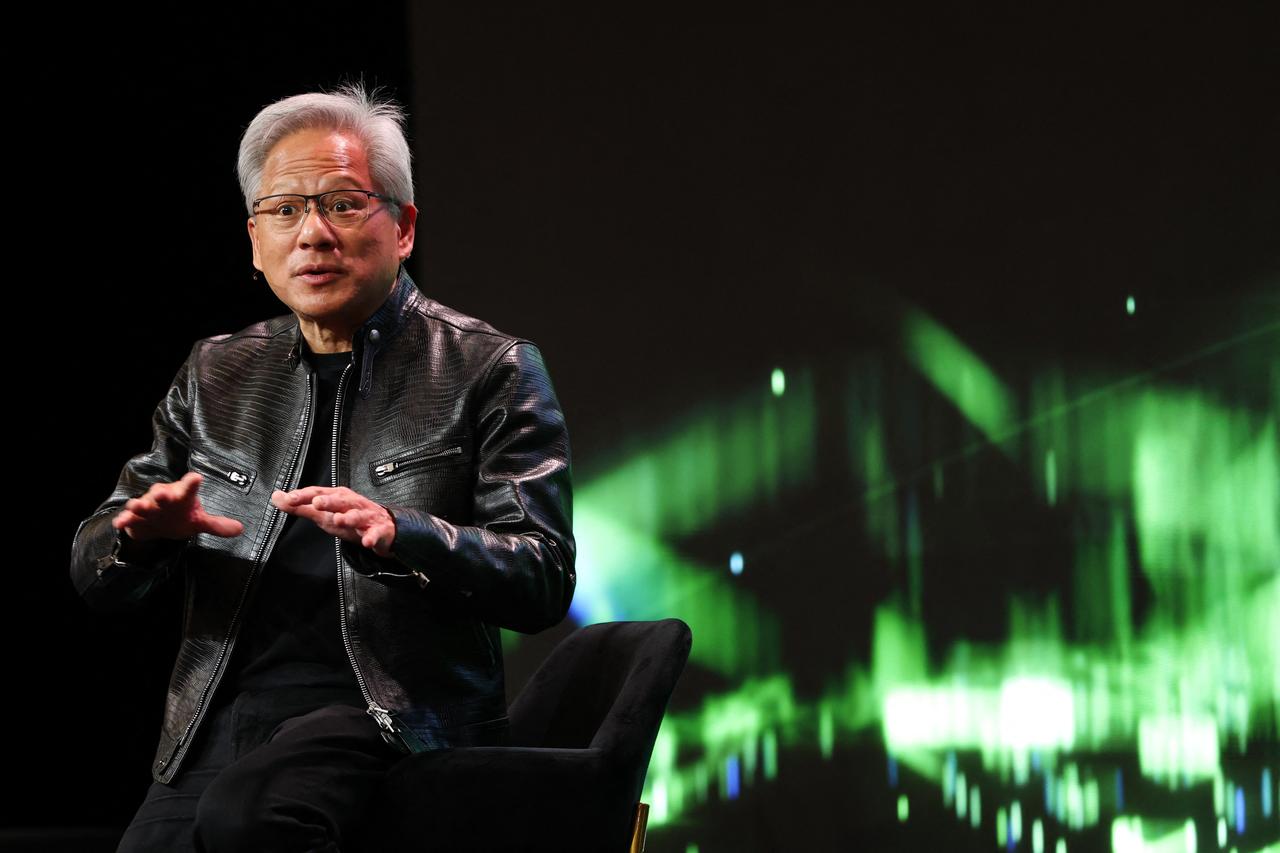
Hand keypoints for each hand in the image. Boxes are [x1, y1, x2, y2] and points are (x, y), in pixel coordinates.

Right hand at [112, 472, 244, 541]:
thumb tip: (240, 529)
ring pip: (142, 504)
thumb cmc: (180, 517)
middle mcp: (164, 498)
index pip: (189, 487)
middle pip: (162, 493)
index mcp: (182, 496)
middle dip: (162, 494)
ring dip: (139, 505)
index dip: (192, 483)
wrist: (157, 525)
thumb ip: (217, 525)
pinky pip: (129, 518)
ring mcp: (148, 507)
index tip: (196, 477)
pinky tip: (120, 523)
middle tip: (162, 495)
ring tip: (136, 507)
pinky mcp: (136, 518)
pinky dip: (125, 520)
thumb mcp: (199, 522)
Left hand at [271, 486, 396, 556]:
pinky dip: (371, 537)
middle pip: (340, 500)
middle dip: (329, 501)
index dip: (304, 496)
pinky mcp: (378, 530)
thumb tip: (277, 498)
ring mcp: (365, 516)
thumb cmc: (349, 518)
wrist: (382, 527)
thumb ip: (300, 507)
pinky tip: (366, 542)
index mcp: (337, 497)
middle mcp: (351, 504)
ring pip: (357, 515)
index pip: (318, 493)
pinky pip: (375, 533)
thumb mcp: (323, 513)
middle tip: (317, 503)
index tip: (290, 498)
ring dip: (349, 517)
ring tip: (340, 519)